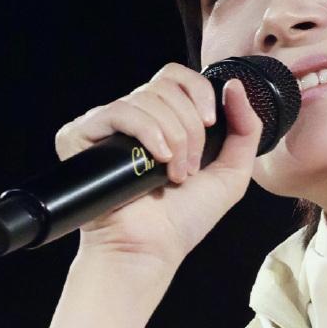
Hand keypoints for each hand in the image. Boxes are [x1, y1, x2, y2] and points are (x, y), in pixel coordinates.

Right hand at [58, 60, 264, 279]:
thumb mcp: (230, 173)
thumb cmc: (182, 221)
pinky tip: (156, 160)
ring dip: (173, 138)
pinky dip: (147, 132)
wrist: (150, 250)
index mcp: (161, 121)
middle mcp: (132, 118)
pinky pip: (120, 111)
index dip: (198, 91)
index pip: (176, 77)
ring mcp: (105, 126)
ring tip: (172, 175)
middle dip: (189, 129)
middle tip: (188, 169)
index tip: (210, 124)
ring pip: (148, 99)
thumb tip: (236, 85)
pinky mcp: (81, 135)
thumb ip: (245, 130)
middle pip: (166, 88)